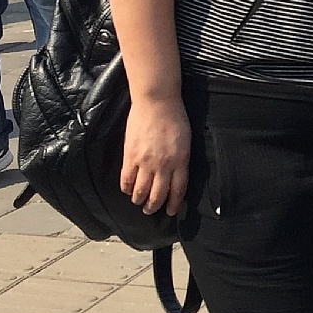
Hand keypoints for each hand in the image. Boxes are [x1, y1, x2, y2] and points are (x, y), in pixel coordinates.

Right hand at [119, 95, 190, 218]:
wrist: (157, 102)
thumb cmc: (175, 118)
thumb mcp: (185, 141)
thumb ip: (181, 160)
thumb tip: (176, 175)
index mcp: (180, 161)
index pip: (178, 190)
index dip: (173, 204)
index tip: (170, 211)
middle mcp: (164, 165)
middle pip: (158, 195)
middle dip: (153, 206)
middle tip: (150, 210)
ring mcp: (146, 162)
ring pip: (141, 191)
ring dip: (139, 200)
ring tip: (138, 202)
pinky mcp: (130, 156)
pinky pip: (126, 180)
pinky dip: (126, 188)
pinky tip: (127, 190)